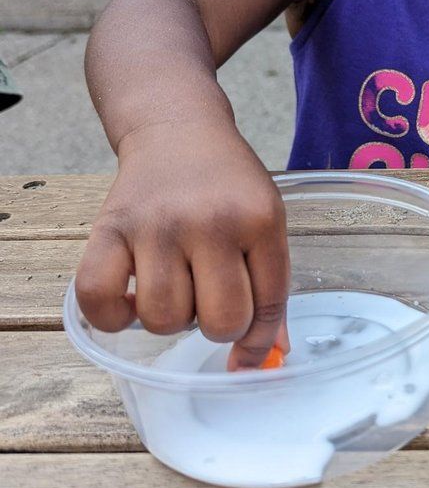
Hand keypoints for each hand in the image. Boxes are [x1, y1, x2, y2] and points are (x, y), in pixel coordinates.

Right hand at [75, 121, 290, 369]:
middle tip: (209, 299)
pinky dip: (114, 316)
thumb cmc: (226, 184)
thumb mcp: (265, 221)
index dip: (259, 342)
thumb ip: (271, 287)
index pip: (267, 304)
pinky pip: (100, 299)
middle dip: (217, 327)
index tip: (245, 357)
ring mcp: (156, 225)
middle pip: (219, 321)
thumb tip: (271, 355)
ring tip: (174, 288)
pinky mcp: (109, 228)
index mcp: (259, 220)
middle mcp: (209, 222)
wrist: (176, 129)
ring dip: (169, 319)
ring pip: (163, 319)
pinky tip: (131, 300)